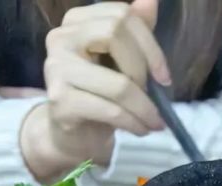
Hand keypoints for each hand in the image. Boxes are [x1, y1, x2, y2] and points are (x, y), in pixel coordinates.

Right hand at [20, 0, 170, 179]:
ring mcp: (57, 68)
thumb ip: (134, 32)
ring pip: (118, 83)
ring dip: (144, 107)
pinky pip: (111, 110)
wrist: (71, 136)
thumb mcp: (120, 62)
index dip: (150, 45)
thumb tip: (151, 0)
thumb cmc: (98, 97)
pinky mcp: (61, 100)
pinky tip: (140, 129)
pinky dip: (133, 122)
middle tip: (153, 98)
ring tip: (153, 122)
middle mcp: (61, 37)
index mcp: (77, 21)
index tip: (164, 77)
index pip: (121, 15)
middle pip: (115, 35)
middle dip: (142, 70)